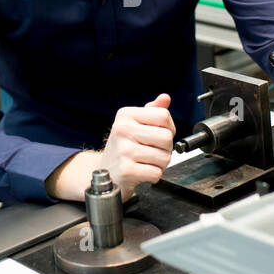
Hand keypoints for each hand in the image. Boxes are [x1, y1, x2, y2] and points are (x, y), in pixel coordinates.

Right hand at [45, 94, 174, 201]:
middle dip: (166, 148)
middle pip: (167, 137)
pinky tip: (141, 172)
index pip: (163, 116)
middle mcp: (122, 130)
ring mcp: (123, 150)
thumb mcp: (135, 124)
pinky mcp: (126, 170)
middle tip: (152, 151)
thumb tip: (165, 98)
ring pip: (164, 157)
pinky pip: (156, 173)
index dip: (168, 128)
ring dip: (160, 164)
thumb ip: (152, 111)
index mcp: (126, 115)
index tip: (157, 135)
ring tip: (145, 162)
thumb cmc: (123, 147)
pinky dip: (153, 176)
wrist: (106, 172)